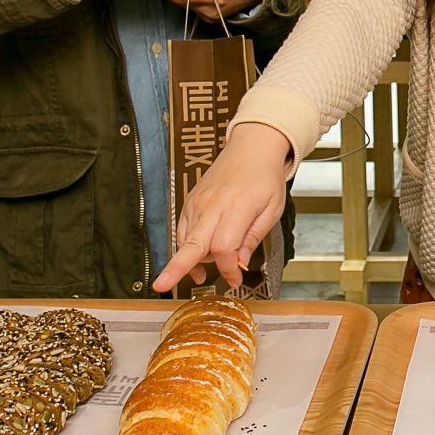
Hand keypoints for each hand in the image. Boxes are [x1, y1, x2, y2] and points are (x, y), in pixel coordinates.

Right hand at [155, 123, 293, 290]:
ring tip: (204, 273)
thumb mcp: (271, 210)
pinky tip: (199, 257)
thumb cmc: (264, 177)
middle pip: (192, 243)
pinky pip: (182, 231)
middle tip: (162, 286)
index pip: (223, 247)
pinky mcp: (190, 202)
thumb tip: (240, 263)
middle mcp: (212, 205)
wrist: (251, 148)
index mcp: (236, 207)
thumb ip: (253, 238)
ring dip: (191, 261)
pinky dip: (187, 247)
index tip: (235, 280)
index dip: (227, 269)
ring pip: (186, 241)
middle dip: (176, 267)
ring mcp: (197, 203)